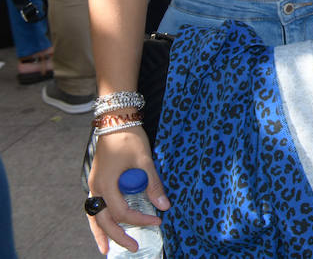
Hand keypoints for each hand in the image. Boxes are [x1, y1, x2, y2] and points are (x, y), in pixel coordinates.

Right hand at [86, 126, 168, 254]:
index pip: (123, 212)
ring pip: (94, 216)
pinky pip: (95, 206)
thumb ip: (153, 184)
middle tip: (133, 247)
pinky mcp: (97, 181)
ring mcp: (94, 185)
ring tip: (106, 249)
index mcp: (106, 185)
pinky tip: (104, 226)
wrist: (116, 120)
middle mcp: (96, 188)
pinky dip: (99, 219)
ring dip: (101, 232)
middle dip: (118, 236)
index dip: (141, 219)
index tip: (158, 220)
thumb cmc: (129, 138)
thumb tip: (165, 205)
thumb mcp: (145, 160)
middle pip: (104, 220)